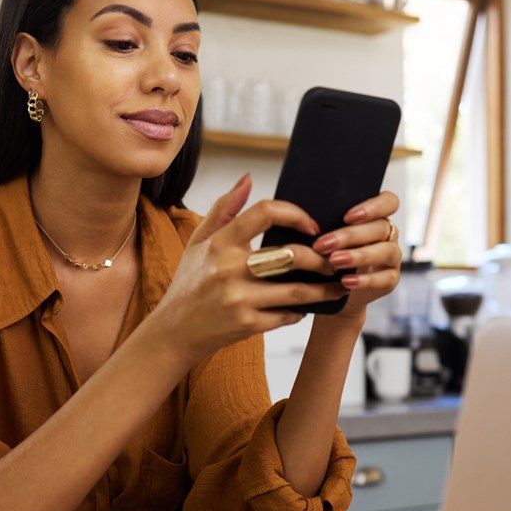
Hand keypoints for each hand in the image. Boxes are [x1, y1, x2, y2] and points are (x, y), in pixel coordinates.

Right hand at [151, 174, 347, 362]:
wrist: (174, 331)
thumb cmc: (189, 283)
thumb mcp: (199, 242)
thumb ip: (224, 209)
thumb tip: (248, 179)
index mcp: (220, 243)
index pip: (265, 213)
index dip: (295, 214)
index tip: (312, 226)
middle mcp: (230, 269)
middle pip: (291, 255)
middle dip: (320, 258)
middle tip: (333, 260)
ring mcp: (239, 298)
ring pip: (297, 290)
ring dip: (323, 289)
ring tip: (337, 286)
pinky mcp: (246, 325)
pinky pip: (286, 316)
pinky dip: (301, 311)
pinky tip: (305, 307)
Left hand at [311, 191, 402, 322]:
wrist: (333, 287)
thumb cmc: (329, 254)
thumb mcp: (327, 235)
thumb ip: (326, 223)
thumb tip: (305, 217)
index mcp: (376, 217)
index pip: (388, 201)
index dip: (372, 207)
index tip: (347, 217)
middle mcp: (388, 234)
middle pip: (380, 227)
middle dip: (350, 235)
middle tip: (323, 244)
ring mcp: (392, 257)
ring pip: (385, 251)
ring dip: (358, 256)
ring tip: (333, 261)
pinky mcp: (391, 279)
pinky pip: (384, 279)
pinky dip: (364, 280)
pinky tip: (345, 281)